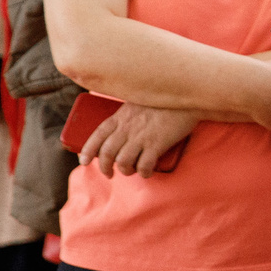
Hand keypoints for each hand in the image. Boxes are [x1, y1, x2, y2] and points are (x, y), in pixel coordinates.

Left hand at [80, 103, 199, 175]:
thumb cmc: (164, 100)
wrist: (187, 96)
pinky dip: (143, 172)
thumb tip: (122, 128)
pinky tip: (147, 172)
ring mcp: (142, 136)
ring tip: (132, 171)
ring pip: (123, 161)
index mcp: (121, 116)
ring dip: (125, 170)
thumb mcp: (138, 102)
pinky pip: (144, 165)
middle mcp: (128, 127)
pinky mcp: (157, 143)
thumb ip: (127, 114)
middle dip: (104, 167)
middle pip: (107, 153)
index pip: (97, 135)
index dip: (87, 150)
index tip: (83, 161)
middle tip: (109, 174)